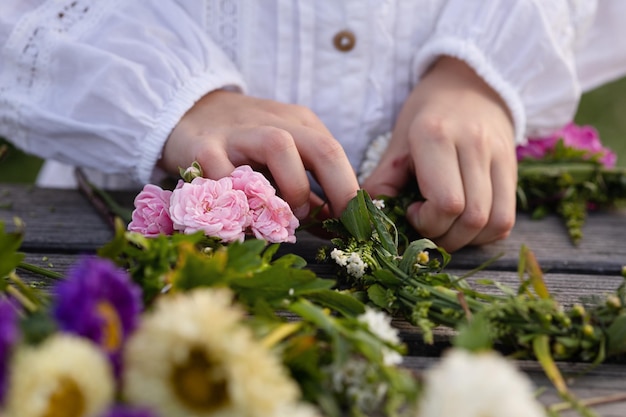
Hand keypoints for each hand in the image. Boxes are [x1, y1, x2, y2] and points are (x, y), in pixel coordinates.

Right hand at [160, 90, 358, 218]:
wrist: (188, 111)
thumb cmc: (243, 144)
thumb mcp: (283, 159)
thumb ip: (308, 193)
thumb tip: (336, 227)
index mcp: (299, 125)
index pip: (335, 154)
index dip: (351, 191)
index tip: (358, 225)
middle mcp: (274, 123)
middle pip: (320, 147)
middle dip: (339, 188)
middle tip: (338, 223)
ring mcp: (238, 133)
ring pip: (278, 146)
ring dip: (292, 187)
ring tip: (288, 215)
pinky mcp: (203, 147)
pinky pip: (225, 173)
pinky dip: (241, 199)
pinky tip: (245, 219)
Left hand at [362, 56, 516, 251]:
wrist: (471, 82)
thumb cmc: (427, 115)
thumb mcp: (397, 142)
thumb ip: (382, 182)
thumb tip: (370, 220)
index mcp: (436, 136)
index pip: (446, 204)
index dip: (427, 223)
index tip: (412, 211)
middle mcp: (474, 145)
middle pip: (471, 217)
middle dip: (445, 237)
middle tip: (427, 229)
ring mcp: (500, 156)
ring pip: (494, 222)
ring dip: (467, 240)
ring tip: (446, 229)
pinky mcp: (514, 167)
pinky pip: (507, 218)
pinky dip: (486, 233)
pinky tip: (466, 225)